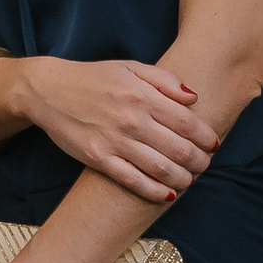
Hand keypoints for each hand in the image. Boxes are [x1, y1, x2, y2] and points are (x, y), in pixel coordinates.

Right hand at [15, 56, 214, 201]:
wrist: (48, 91)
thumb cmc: (93, 77)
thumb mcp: (129, 67)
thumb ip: (163, 79)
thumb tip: (194, 96)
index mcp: (141, 95)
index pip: (187, 123)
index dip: (207, 137)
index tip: (215, 144)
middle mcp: (131, 119)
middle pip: (179, 149)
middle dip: (200, 161)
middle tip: (206, 165)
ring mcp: (114, 141)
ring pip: (161, 169)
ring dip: (183, 179)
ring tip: (191, 180)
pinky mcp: (99, 159)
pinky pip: (134, 181)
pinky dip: (155, 191)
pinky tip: (168, 194)